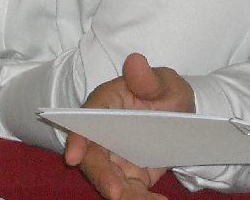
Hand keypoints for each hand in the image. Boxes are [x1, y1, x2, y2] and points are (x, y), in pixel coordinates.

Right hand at [64, 53, 193, 198]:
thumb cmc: (163, 93)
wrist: (177, 116)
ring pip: (109, 178)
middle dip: (100, 176)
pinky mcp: (129, 174)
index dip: (77, 138)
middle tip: (115, 193)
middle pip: (92, 156)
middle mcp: (102, 133)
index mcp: (105, 105)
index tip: (73, 156)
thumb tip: (136, 62)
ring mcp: (114, 156)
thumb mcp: (164, 82)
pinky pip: (130, 191)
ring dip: (122, 194)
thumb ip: (149, 78)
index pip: (85, 120)